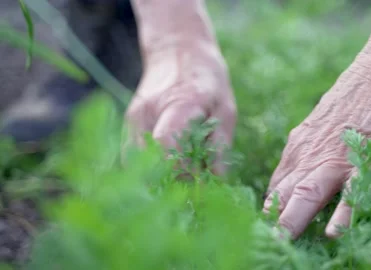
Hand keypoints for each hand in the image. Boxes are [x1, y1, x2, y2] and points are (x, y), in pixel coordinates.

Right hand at [125, 46, 236, 174]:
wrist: (176, 50)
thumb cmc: (207, 79)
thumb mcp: (225, 107)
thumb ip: (220, 143)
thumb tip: (217, 178)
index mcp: (176, 103)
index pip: (166, 143)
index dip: (181, 167)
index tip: (199, 178)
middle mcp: (147, 113)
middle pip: (149, 160)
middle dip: (172, 178)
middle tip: (194, 182)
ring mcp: (133, 120)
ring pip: (137, 164)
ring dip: (160, 176)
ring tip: (182, 175)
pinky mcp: (128, 126)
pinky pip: (133, 158)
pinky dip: (150, 169)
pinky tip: (169, 168)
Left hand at [262, 51, 370, 239]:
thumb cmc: (356, 98)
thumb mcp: (321, 123)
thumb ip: (308, 148)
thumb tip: (296, 174)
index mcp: (299, 146)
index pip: (277, 185)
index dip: (270, 208)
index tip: (264, 226)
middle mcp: (310, 154)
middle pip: (283, 193)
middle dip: (271, 220)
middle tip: (262, 242)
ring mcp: (337, 157)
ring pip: (307, 195)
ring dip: (292, 221)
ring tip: (281, 243)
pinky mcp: (368, 159)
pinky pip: (353, 192)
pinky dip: (342, 214)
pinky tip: (333, 233)